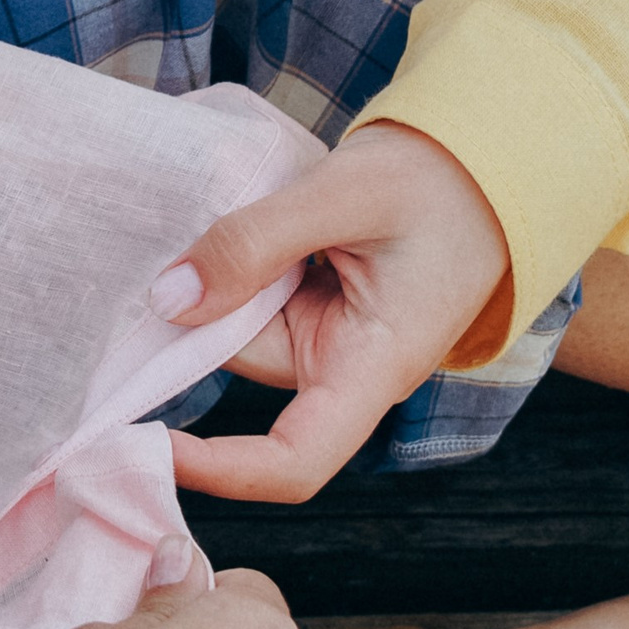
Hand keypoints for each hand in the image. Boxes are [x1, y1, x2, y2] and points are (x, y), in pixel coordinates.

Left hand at [155, 122, 510, 505]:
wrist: (482, 161)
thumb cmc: (440, 181)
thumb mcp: (345, 194)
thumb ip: (254, 243)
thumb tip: (168, 300)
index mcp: (373, 368)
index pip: (292, 460)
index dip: (216, 468)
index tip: (147, 443)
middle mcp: (345, 369)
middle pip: (242, 359)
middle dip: (206, 302)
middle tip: (205, 222)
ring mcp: (328, 340)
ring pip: (239, 322)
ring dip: (225, 271)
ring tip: (258, 202)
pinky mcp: (315, 312)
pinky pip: (252, 298)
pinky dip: (238, 262)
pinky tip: (255, 216)